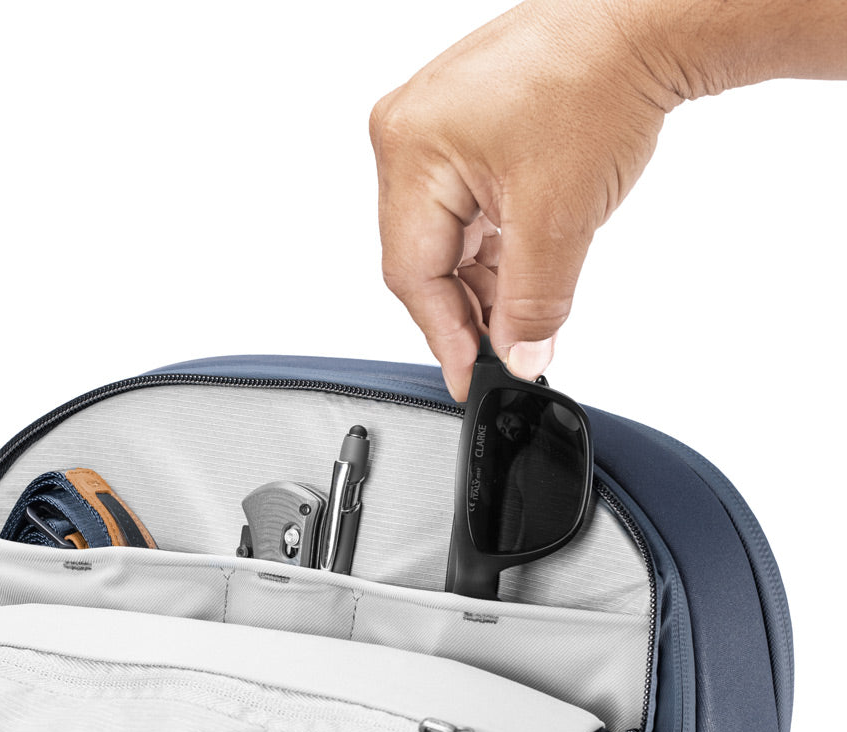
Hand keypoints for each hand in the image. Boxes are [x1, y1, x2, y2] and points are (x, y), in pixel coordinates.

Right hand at [370, 0, 680, 397]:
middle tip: (506, 349)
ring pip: (445, 236)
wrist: (644, 19)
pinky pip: (462, 206)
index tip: (468, 376)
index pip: (414, 274)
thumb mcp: (561, 218)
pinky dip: (492, 244)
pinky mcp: (461, 125)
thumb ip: (534, 304)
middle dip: (469, 308)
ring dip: (484, 279)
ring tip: (525, 309)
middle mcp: (407, 133)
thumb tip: (519, 354)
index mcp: (409, 149)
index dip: (445, 337)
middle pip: (423, 257)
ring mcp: (432, 125)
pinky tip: (521, 267)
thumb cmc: (600, 79)